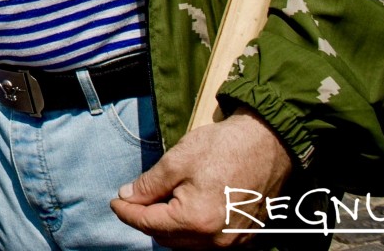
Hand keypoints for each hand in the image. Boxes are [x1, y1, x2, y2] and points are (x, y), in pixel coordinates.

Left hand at [111, 111, 293, 246]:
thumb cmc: (223, 148)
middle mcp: (216, 239)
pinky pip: (208, 242)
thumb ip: (149, 184)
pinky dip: (190, 230)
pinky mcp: (245, 237)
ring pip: (187, 244)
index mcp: (196, 220)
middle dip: (146, 220)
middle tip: (133, 201)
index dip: (127, 212)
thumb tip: (128, 196)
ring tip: (157, 204)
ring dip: (168, 228)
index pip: (149, 224)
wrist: (269, 143)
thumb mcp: (176, 161)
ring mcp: (233, 242)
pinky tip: (184, 211)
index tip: (115, 202)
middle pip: (167, 238)